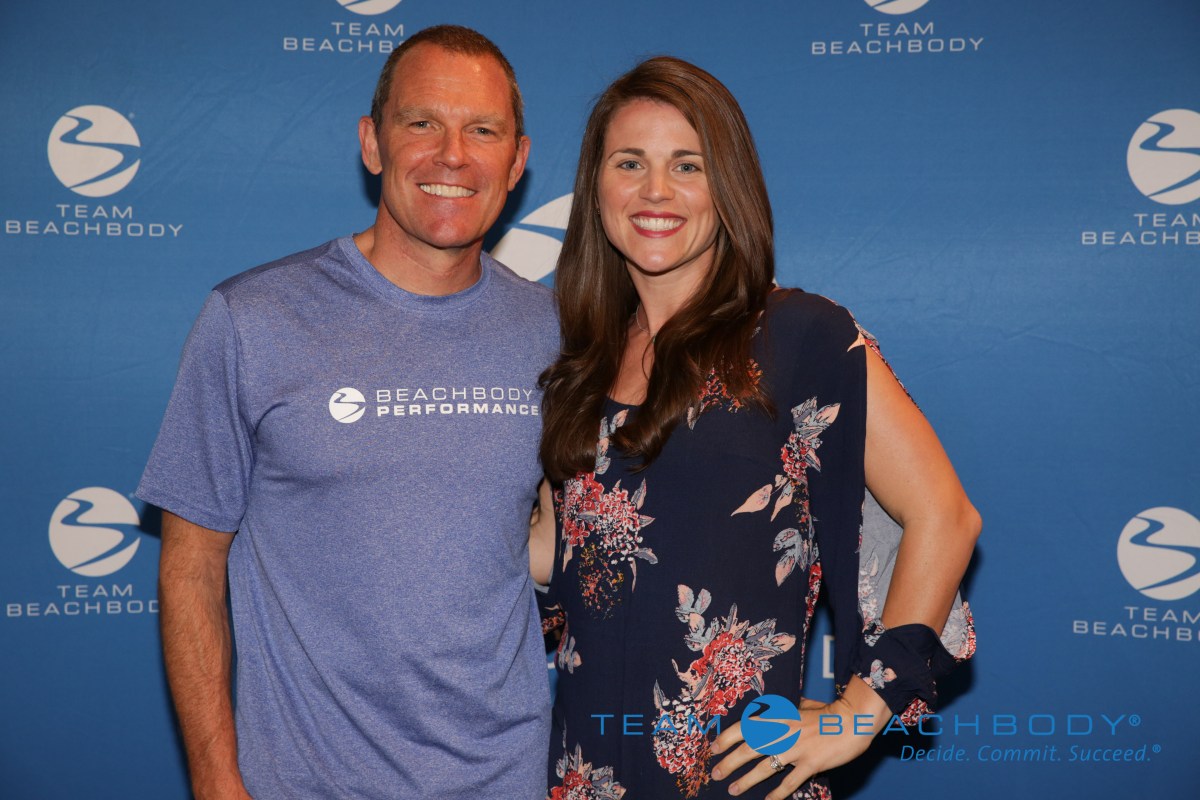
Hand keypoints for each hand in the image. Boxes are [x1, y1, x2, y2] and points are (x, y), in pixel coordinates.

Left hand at [709, 681, 887, 797]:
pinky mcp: (810, 764)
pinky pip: (789, 782)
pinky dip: (777, 794)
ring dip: (746, 781)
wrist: (853, 720)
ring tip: (733, 789)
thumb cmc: (828, 712)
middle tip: (715, 773)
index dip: (727, 738)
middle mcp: (783, 732)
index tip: (714, 748)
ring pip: (764, 768)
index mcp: (779, 716)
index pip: (745, 727)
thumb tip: (767, 716)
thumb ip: (783, 714)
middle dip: (729, 763)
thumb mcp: (800, 707)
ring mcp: (797, 749)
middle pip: (749, 749)